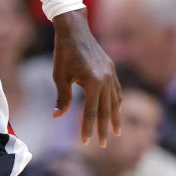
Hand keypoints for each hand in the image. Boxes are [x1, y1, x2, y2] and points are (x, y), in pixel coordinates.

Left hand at [52, 8, 121, 146]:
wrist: (74, 30)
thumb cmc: (63, 53)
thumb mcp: (59, 76)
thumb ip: (62, 98)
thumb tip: (58, 117)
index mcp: (92, 82)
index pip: (91, 112)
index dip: (87, 128)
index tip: (85, 142)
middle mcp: (105, 80)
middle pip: (106, 110)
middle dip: (104, 129)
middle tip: (103, 145)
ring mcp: (110, 74)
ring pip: (115, 101)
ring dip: (115, 118)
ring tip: (116, 132)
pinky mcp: (111, 69)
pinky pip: (117, 90)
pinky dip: (117, 102)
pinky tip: (117, 109)